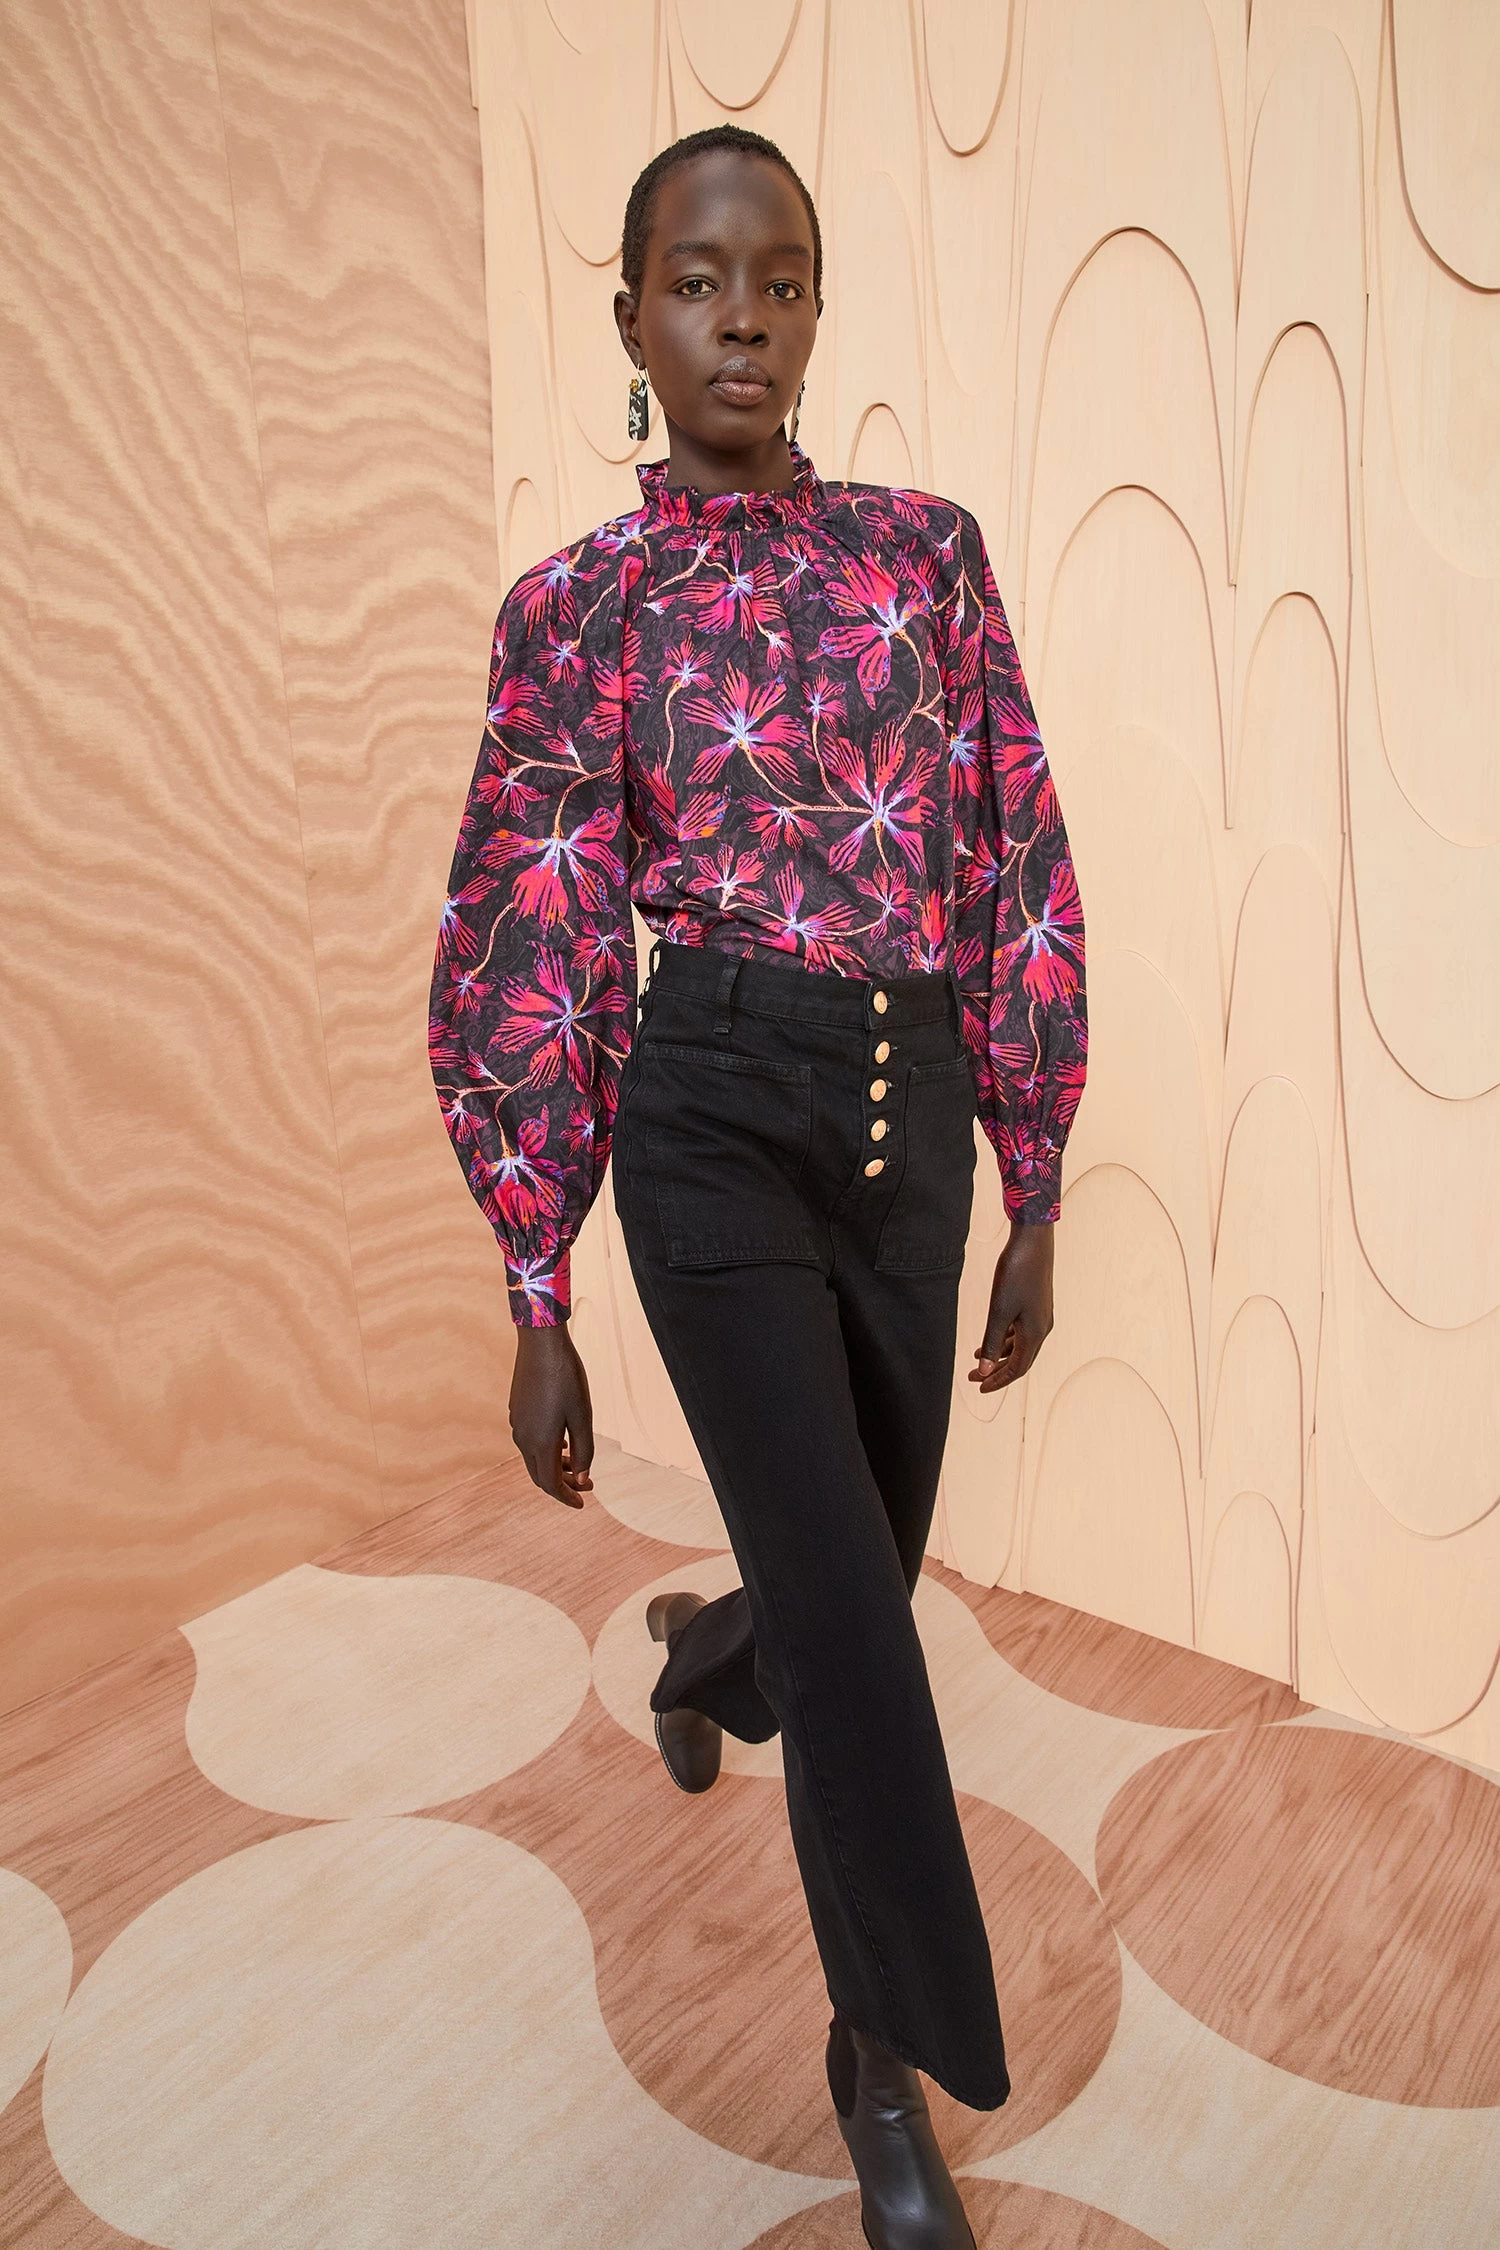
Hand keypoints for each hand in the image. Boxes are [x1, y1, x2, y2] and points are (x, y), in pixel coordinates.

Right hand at [509, 1325, 594, 1507]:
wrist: (541, 1343)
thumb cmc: (566, 1378)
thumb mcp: (583, 1417)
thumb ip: (583, 1451)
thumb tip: (581, 1479)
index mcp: (539, 1442)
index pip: (550, 1484)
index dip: (566, 1497)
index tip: (582, 1503)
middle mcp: (522, 1437)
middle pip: (539, 1475)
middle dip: (561, 1484)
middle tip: (585, 1485)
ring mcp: (517, 1423)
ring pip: (533, 1458)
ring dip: (554, 1466)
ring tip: (576, 1464)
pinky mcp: (517, 1410)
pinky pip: (529, 1441)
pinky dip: (546, 1450)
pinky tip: (561, 1442)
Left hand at [969, 1219, 1054, 1392]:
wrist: (1033, 1241)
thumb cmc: (1016, 1273)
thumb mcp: (998, 1311)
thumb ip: (991, 1341)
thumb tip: (984, 1370)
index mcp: (1035, 1333)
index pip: (1016, 1369)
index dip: (997, 1381)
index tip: (979, 1388)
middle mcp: (1042, 1328)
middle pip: (1019, 1360)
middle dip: (996, 1371)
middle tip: (973, 1377)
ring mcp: (1041, 1316)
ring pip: (1019, 1345)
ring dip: (999, 1354)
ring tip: (976, 1358)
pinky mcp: (1036, 1304)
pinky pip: (1021, 1331)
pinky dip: (1005, 1339)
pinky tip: (991, 1336)